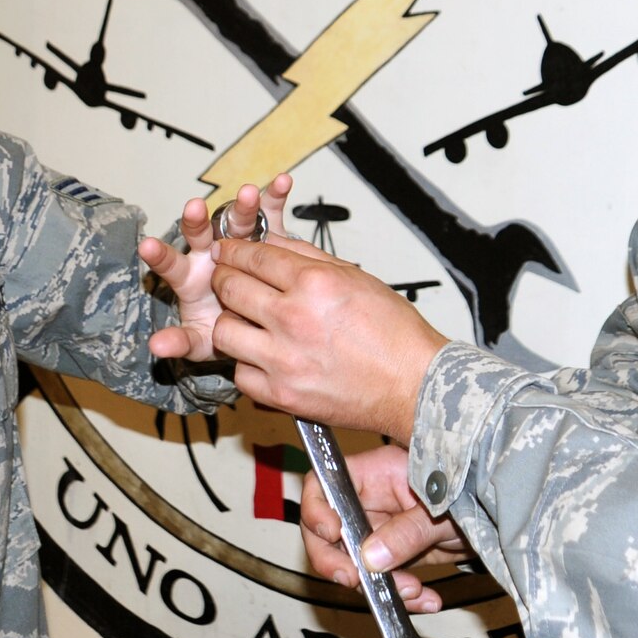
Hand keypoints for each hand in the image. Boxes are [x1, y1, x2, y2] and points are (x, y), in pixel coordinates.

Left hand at [141, 175, 291, 361]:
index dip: (160, 256)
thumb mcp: (201, 341)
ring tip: (249, 193)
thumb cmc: (223, 330)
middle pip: (202, 234)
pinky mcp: (265, 237)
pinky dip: (275, 197)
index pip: (172, 266)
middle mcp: (211, 255)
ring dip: (242, 207)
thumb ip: (180, 341)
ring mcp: (237, 242)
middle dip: (198, 221)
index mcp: (191, 279)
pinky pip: (270, 215)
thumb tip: (156, 348)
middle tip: (194, 208)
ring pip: (236, 221)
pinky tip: (283, 182)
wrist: (257, 321)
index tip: (147, 246)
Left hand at [208, 236, 446, 440]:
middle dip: (223, 277)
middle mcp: (294, 319)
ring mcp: (284, 360)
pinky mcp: (282, 395)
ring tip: (242, 319)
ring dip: (229, 321)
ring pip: (224, 331)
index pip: (254, 256)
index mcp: (315, 284)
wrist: (414, 385)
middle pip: (230, 288)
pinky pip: (240, 373)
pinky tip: (261, 355)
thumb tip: (272, 242)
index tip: (227, 250)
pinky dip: (246, 362)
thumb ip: (308, 257)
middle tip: (226, 278)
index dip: (233, 249)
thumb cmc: (395, 335)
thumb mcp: (356, 277)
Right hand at [300, 444, 472, 613]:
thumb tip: (371, 557)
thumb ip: (407, 532)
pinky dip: (401, 596)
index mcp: (377, 473)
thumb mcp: (444, 511)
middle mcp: (372, 501)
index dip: (316, 509)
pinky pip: (383, 580)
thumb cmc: (476, 493)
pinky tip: (425, 599)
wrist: (501, 521)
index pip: (324, 484)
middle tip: (356, 580)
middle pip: (328, 532)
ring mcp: (381, 529)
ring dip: (378, 586)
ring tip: (413, 592)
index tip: (331, 534)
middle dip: (339, 562)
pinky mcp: (396, 555)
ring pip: (355, 564)